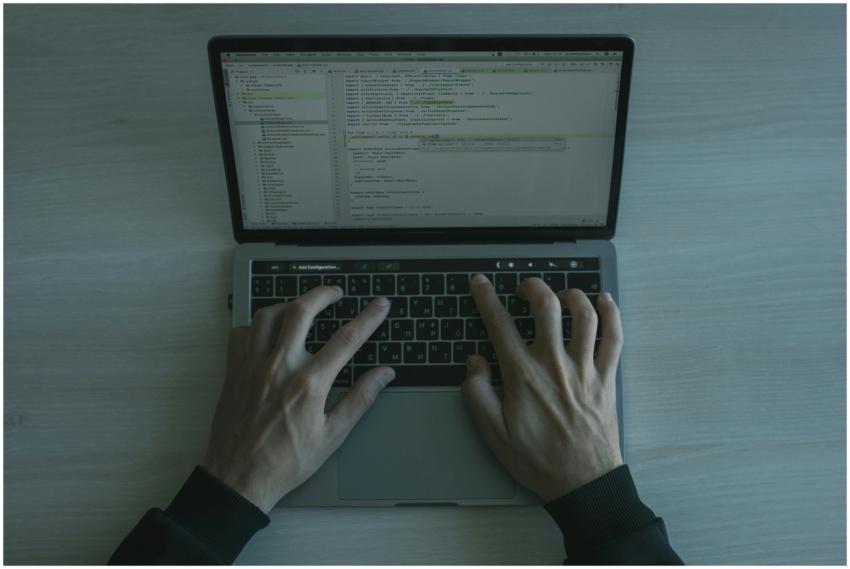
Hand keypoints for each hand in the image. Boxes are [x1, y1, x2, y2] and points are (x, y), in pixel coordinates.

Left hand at [203, 286, 394, 511]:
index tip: (381, 304)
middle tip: (337, 292)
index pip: (347, 339)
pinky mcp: (234, 371)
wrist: (239, 478)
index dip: (368, 317)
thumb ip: (360, 399)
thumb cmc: (286, 461)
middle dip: (324, 294)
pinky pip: (242, 333)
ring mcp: (252, 365)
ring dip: (289, 304)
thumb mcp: (332, 435)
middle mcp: (279, 366)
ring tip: (303, 306)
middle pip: (303, 310)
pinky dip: (256, 325)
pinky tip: (267, 331)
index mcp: (309, 382)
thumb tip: (384, 375)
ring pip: (269, 315)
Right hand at [462, 275, 622, 501]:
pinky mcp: (607, 378)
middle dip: (532, 287)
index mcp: (523, 376)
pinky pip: (614, 338)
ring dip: (571, 295)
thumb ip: (477, 394)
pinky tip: (604, 301)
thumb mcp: (493, 433)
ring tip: (560, 295)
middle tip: (524, 288)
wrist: (583, 483)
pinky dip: (612, 314)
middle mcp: (555, 364)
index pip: (500, 325)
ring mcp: (584, 369)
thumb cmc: (538, 460)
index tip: (480, 284)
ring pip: (583, 315)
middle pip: (546, 307)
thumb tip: (474, 362)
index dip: (486, 298)